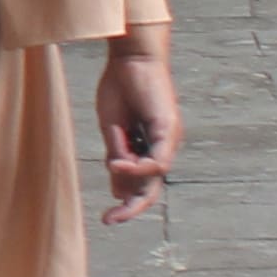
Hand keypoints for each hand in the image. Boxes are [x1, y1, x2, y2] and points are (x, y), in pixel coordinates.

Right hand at [94, 28, 179, 221]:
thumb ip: (118, 155)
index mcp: (147, 146)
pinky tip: (120, 166)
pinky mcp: (169, 129)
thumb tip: (118, 186)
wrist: (130, 57)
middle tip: (111, 220)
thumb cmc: (120, 86)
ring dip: (132, 182)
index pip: (141, 183)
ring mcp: (168, 139)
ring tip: (112, 176)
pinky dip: (140, 167)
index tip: (107, 217)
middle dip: (133, 206)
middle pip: (152, 187)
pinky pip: (159, 160)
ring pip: (154, 176)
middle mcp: (163, 146)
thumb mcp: (112, 128)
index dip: (126, 201)